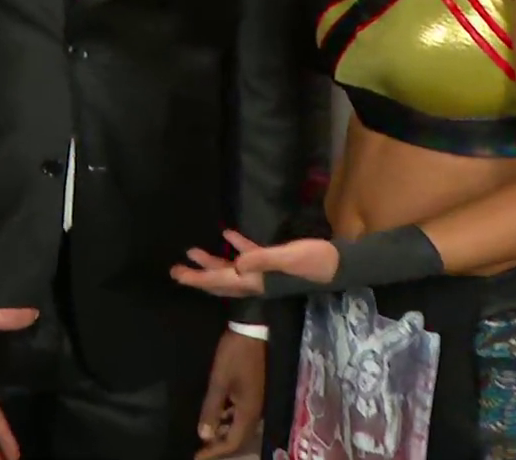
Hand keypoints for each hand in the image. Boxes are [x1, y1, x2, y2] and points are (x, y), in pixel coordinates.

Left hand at [171, 230, 340, 298]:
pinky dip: (236, 247)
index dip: (197, 278)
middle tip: (175, 270)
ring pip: (230, 270)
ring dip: (212, 262)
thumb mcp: (288, 258)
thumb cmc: (314, 261)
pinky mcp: (274, 261)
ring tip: (192, 252)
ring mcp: (264, 272)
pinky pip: (249, 256)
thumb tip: (235, 264)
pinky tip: (227, 234)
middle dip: (197, 275)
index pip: (219, 281)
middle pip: (219, 280)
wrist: (339, 265)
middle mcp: (255, 280)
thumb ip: (262, 260)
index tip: (177, 274)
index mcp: (255, 280)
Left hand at [195, 330, 264, 459]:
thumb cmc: (234, 356)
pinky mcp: (253, 392)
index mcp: (249, 412)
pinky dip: (227, 418)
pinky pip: (240, 414)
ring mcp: (256, 401)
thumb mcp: (219, 382)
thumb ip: (211, 410)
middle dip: (219, 445)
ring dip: (223, 431)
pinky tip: (215, 413)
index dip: (214, 452)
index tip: (196, 456)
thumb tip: (204, 436)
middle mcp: (256, 411)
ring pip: (239, 426)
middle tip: (199, 447)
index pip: (233, 443)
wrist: (252, 330)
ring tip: (204, 432)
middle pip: (239, 438)